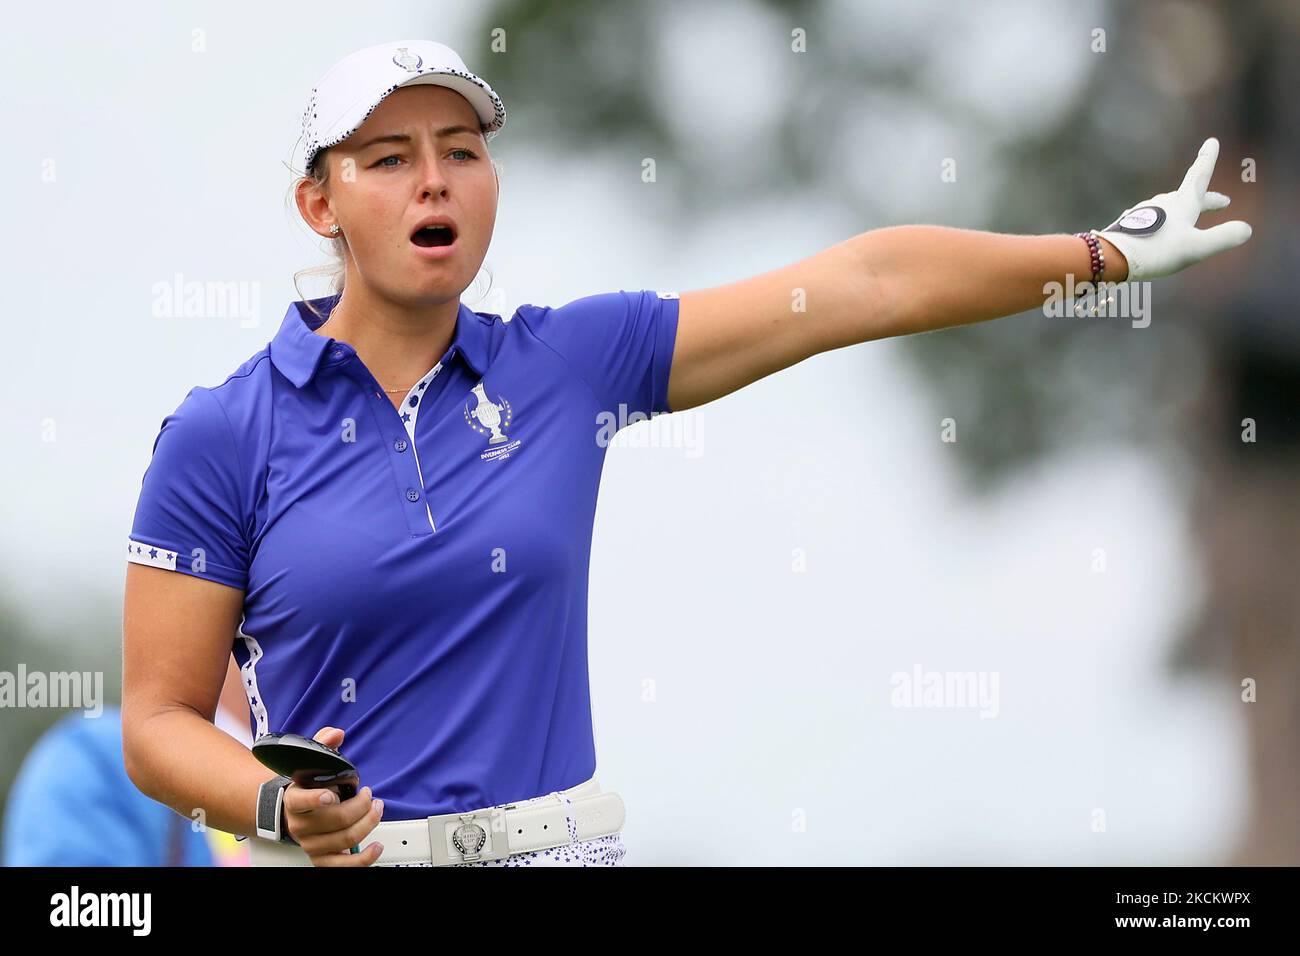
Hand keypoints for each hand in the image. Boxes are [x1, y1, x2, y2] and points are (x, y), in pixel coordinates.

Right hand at [282, 726, 384, 866]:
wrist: (291, 813)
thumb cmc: (306, 788)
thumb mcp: (310, 764)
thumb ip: (322, 745)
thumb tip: (336, 733)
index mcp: (295, 800)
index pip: (301, 801)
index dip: (317, 798)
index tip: (331, 795)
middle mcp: (300, 824)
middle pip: (335, 819)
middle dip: (361, 805)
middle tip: (370, 795)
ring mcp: (310, 844)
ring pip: (344, 840)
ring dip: (368, 824)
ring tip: (376, 809)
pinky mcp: (321, 858)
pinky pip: (343, 866)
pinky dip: (363, 859)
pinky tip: (376, 847)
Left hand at [1096, 137, 1251, 280]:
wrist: (1113, 257)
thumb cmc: (1156, 251)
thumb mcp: (1196, 248)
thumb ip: (1223, 238)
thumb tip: (1246, 229)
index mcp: (1182, 204)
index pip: (1199, 176)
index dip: (1207, 159)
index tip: (1212, 141)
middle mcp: (1164, 204)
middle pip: (1189, 197)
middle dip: (1207, 200)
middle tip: (1222, 202)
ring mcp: (1146, 214)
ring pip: (1170, 208)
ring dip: (1184, 210)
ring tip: (1189, 219)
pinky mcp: (1131, 226)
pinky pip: (1153, 221)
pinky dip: (1164, 223)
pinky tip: (1157, 233)